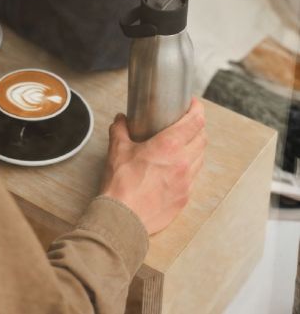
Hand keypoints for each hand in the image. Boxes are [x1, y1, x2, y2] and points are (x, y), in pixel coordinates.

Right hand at [100, 98, 206, 234]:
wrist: (124, 217)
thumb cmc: (121, 184)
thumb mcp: (117, 149)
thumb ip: (120, 129)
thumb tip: (121, 120)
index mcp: (169, 146)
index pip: (195, 121)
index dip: (197, 109)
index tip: (194, 104)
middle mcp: (183, 162)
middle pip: (202, 137)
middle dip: (197, 126)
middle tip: (187, 121)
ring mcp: (187, 181)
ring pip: (201, 157)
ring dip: (195, 146)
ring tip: (183, 142)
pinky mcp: (185, 197)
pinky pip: (194, 176)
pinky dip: (190, 166)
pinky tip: (177, 165)